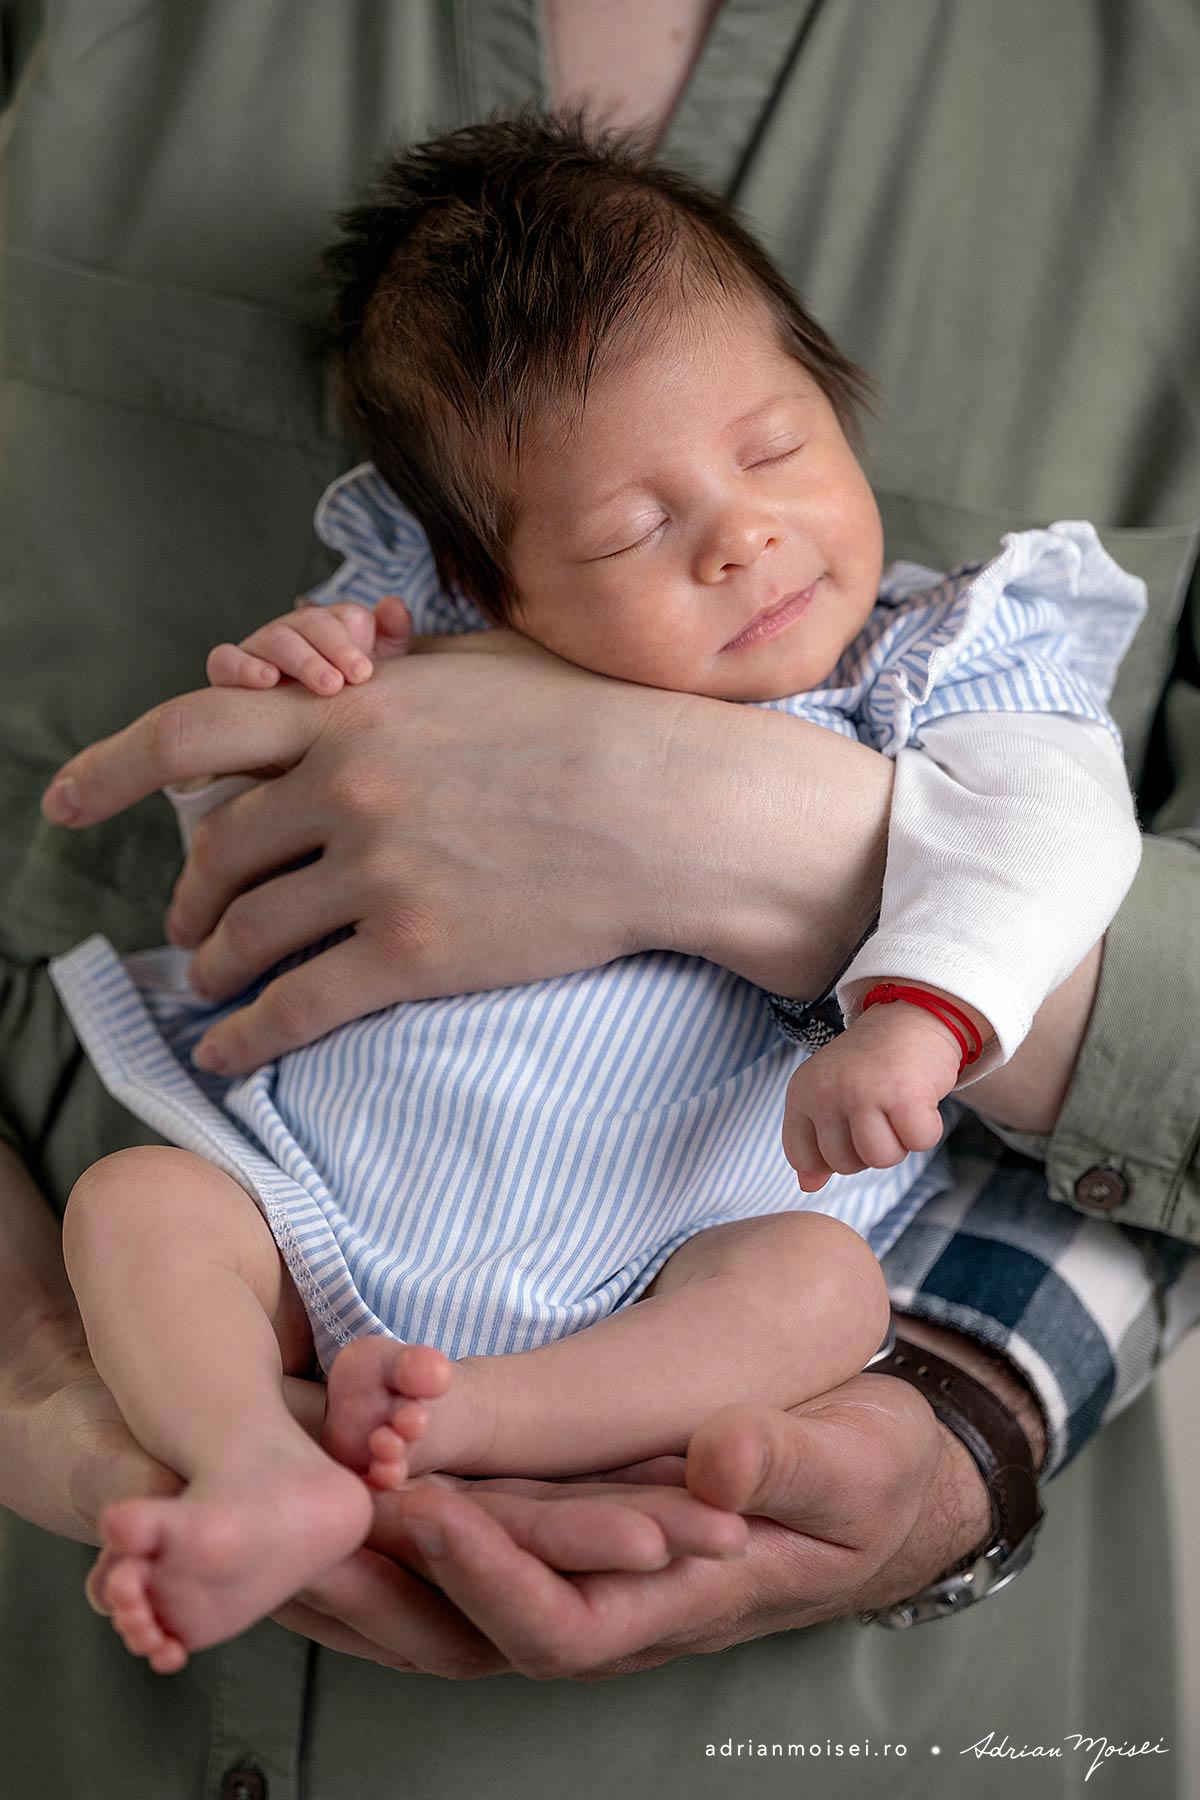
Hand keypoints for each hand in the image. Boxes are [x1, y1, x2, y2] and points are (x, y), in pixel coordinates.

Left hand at [41, 629, 892, 1072]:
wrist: (674, 809)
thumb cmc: (594, 725)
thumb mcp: (482, 669)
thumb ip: (392, 677)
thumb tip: (339, 674)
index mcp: (354, 712)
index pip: (195, 731)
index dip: (112, 766)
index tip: (64, 799)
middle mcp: (346, 788)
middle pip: (217, 852)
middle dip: (192, 897)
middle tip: (189, 926)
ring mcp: (375, 874)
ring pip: (246, 933)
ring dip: (213, 964)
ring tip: (213, 982)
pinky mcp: (412, 955)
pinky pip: (294, 1006)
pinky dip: (246, 1035)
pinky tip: (230, 1052)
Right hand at [207, 596, 411, 694]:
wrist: (299, 751)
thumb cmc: (342, 707)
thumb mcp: (375, 678)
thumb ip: (390, 640)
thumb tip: (394, 606)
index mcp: (329, 629)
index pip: (342, 617)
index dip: (352, 639)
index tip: (365, 671)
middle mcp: (294, 633)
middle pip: (310, 623)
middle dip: (334, 648)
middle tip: (354, 677)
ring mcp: (260, 649)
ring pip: (275, 638)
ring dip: (301, 659)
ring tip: (326, 685)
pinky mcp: (227, 672)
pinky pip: (225, 659)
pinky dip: (243, 666)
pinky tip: (267, 680)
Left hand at [269, 1319, 1034, 1678]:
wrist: (869, 1479)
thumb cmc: (864, 1474)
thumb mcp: (853, 1463)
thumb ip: (791, 1463)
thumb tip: (721, 1451)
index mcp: (676, 1602)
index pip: (556, 1624)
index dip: (483, 1575)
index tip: (420, 1504)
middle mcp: (607, 1605)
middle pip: (465, 1636)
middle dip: (376, 1591)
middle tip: (292, 1528)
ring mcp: (573, 1575)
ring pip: (443, 1606)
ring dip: (359, 1572)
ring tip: (271, 1518)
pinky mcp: (555, 1535)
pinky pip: (456, 1556)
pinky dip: (386, 1539)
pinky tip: (325, 1498)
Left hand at [782, 997, 961, 1190]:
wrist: (911, 1017)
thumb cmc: (872, 1066)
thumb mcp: (831, 1096)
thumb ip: (815, 1141)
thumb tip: (808, 1186)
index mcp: (802, 1092)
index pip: (802, 1157)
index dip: (832, 1156)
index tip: (850, 1126)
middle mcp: (826, 1091)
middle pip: (845, 1165)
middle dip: (870, 1146)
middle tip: (880, 1107)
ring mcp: (863, 1092)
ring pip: (881, 1159)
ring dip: (899, 1140)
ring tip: (898, 1105)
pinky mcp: (903, 1094)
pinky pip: (919, 1143)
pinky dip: (927, 1128)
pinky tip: (920, 1100)